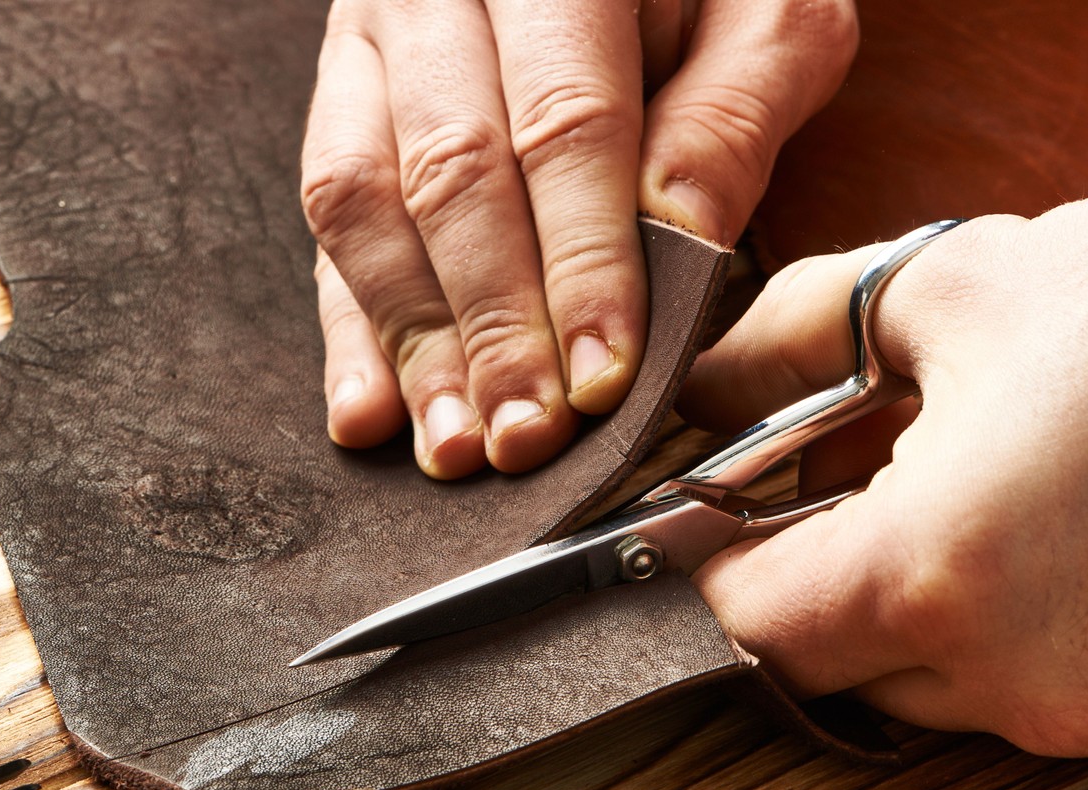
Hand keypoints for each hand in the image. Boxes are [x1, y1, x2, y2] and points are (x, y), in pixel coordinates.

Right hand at [301, 0, 856, 478]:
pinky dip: (347, 329)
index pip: (564, 126)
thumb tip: (679, 241)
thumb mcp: (762, 13)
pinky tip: (370, 415)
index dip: (581, 264)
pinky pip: (325, 217)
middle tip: (526, 437)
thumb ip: (730, 114)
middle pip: (449, 173)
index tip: (602, 375)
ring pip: (360, 199)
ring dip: (412, 342)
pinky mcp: (343, 97)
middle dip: (492, 325)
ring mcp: (372, 38)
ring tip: (456, 446)